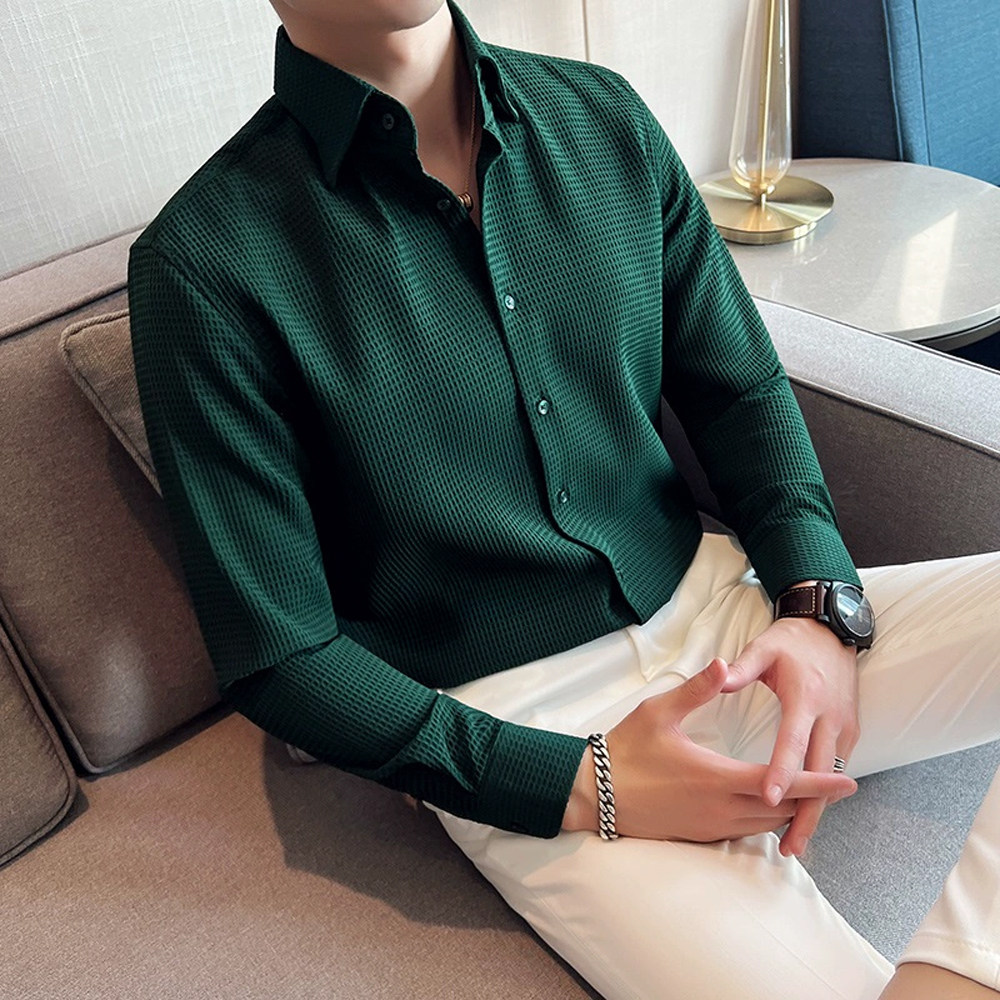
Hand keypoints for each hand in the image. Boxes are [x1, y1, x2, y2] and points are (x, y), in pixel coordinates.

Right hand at [562, 658, 856, 841]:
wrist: (595, 794)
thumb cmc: (626, 750)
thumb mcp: (659, 712)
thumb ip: (697, 690)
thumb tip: (724, 664)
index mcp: (717, 777)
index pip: (780, 782)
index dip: (817, 782)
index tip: (848, 780)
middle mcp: (720, 808)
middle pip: (781, 809)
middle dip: (812, 798)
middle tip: (838, 783)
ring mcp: (710, 826)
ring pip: (765, 824)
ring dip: (790, 810)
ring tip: (810, 794)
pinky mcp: (699, 834)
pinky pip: (745, 831)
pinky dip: (765, 820)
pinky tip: (767, 807)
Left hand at [721, 612, 860, 857]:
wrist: (832, 630)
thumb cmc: (791, 642)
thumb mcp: (764, 647)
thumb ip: (741, 667)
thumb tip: (717, 676)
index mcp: (804, 697)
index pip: (792, 741)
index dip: (781, 771)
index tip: (766, 797)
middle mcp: (829, 717)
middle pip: (818, 773)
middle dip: (805, 812)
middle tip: (788, 846)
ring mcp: (843, 725)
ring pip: (830, 778)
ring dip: (816, 811)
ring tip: (794, 843)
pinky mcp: (849, 730)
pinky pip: (835, 768)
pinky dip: (823, 795)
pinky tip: (807, 817)